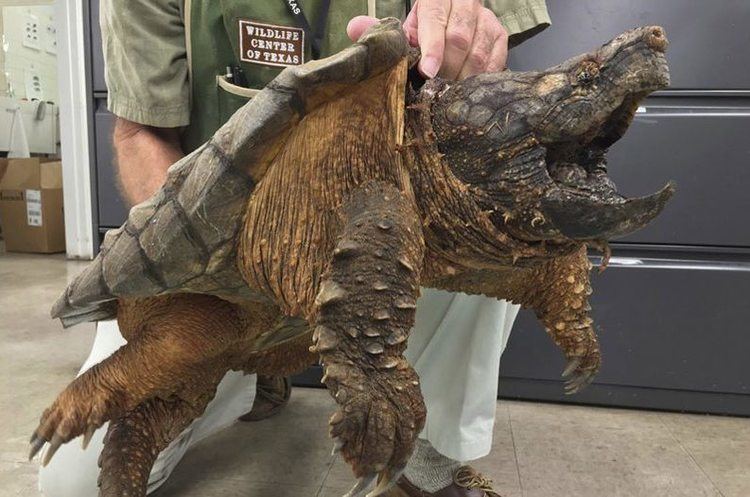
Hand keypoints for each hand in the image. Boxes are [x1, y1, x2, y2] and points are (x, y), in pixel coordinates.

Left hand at [347, 0, 507, 80]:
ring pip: (479, 52)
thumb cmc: (422, 32)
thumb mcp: (403, 30)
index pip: (435, 20)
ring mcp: (486, 21)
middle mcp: (465, 4)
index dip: (432, 48)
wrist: (450, 22)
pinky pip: (496, 62)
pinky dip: (482, 80)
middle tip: (435, 91)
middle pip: (460, 38)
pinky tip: (469, 93)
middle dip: (446, 68)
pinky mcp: (500, 37)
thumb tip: (354, 29)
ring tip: (450, 97)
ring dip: (464, 78)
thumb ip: (381, 30)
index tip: (427, 71)